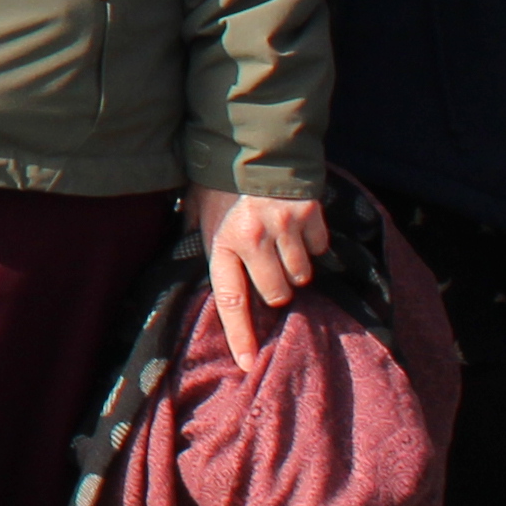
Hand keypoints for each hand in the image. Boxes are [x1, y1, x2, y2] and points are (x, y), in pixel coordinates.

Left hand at [189, 188, 326, 373]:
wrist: (250, 141)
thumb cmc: (218, 179)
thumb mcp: (197, 207)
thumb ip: (195, 234)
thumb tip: (185, 254)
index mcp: (221, 243)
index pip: (231, 300)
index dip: (240, 335)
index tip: (248, 364)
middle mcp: (254, 239)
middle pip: (278, 293)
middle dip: (276, 288)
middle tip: (267, 268)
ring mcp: (285, 227)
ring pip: (303, 275)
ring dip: (295, 267)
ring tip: (281, 245)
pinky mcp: (310, 214)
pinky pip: (321, 248)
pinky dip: (314, 243)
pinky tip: (298, 226)